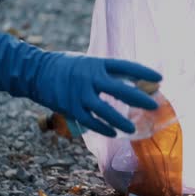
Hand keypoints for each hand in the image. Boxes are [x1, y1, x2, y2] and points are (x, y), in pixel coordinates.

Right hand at [0, 25, 161, 136]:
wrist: (34, 71)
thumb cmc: (66, 66)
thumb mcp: (88, 63)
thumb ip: (107, 72)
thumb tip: (132, 83)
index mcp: (97, 63)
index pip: (125, 66)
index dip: (144, 72)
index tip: (160, 78)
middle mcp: (90, 77)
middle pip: (120, 89)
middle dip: (139, 98)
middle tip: (154, 106)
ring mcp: (80, 93)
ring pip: (106, 111)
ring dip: (121, 120)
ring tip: (133, 128)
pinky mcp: (70, 107)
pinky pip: (90, 121)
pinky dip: (103, 128)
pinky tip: (113, 133)